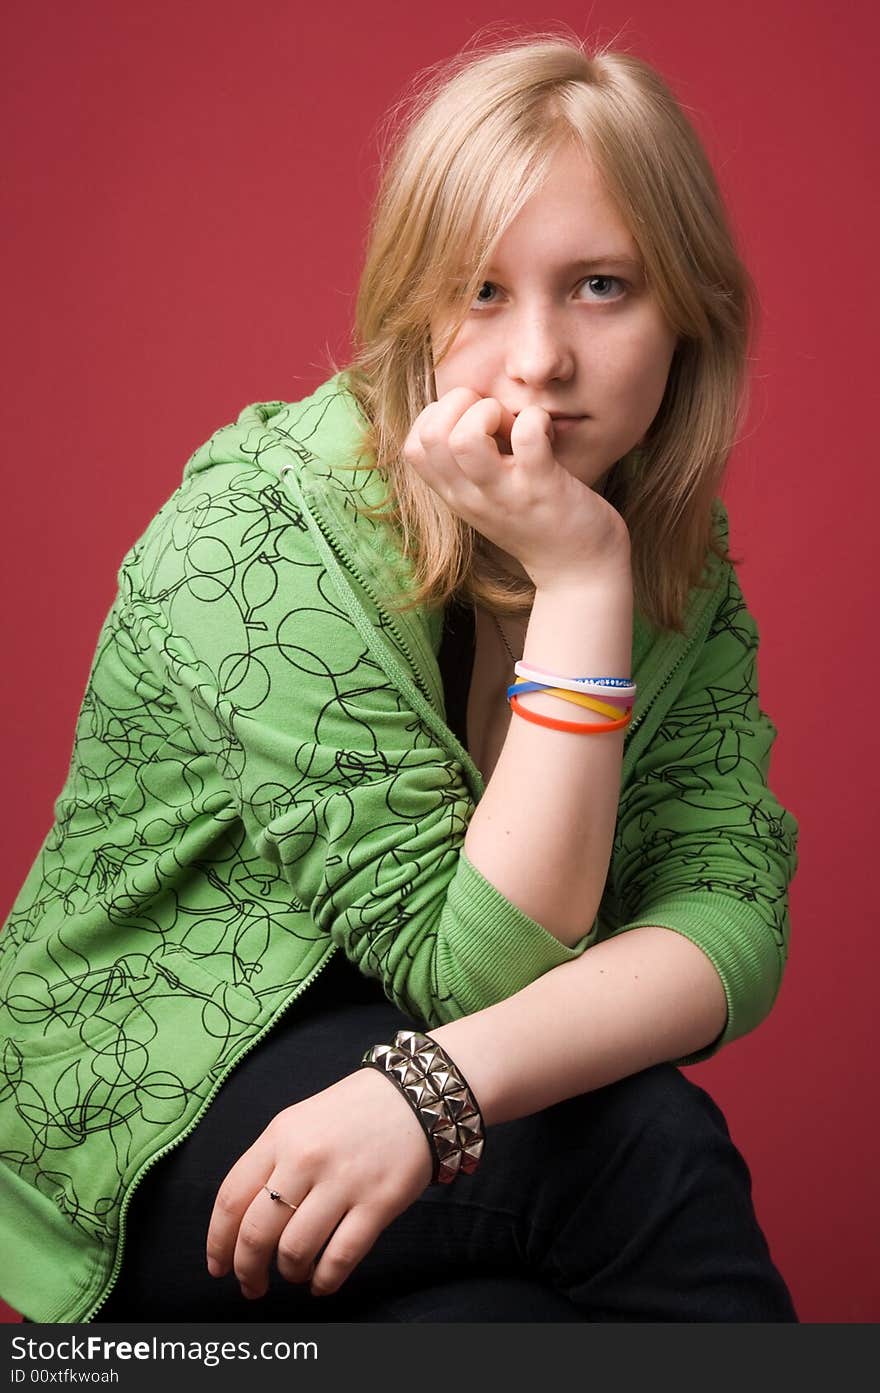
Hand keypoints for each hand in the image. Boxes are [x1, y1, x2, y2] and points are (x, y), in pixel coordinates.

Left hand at [205, 1067, 433, 1300]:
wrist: (416, 1095)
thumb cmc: (353, 1112)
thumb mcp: (300, 1121)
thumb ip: (272, 1162)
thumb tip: (245, 1222)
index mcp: (280, 1136)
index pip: (231, 1198)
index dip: (218, 1241)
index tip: (217, 1266)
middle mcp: (306, 1159)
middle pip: (257, 1232)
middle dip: (248, 1270)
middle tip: (252, 1285)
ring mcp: (343, 1182)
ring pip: (296, 1250)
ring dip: (289, 1273)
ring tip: (296, 1273)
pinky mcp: (378, 1203)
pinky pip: (340, 1257)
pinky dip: (324, 1281)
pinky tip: (322, 1281)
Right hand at [402, 387, 629, 590]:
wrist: (579, 571)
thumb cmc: (538, 522)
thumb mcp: (488, 499)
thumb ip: (469, 466)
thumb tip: (468, 412)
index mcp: (456, 495)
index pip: (414, 446)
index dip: (438, 416)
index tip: (471, 422)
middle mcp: (472, 496)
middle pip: (431, 436)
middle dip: (460, 405)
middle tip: (494, 418)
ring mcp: (506, 493)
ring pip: (465, 439)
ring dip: (490, 411)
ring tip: (514, 424)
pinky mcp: (543, 488)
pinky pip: (527, 436)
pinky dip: (536, 419)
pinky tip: (547, 431)